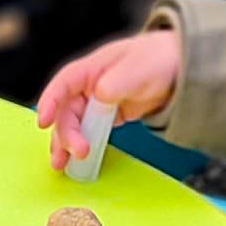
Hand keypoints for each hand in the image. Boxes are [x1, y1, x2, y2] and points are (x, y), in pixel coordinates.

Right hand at [34, 29, 180, 168]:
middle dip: (66, 133)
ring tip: (63, 165)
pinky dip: (83, 145)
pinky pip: (89, 132)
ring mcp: (97, 103)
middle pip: (67, 111)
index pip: (63, 84)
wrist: (180, 70)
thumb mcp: (138, 69)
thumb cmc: (158, 59)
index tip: (44, 121)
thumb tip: (99, 96)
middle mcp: (88, 86)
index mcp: (91, 69)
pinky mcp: (108, 117)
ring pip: (74, 124)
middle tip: (77, 152)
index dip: (51, 102)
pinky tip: (77, 161)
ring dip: (67, 144)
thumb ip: (116, 82)